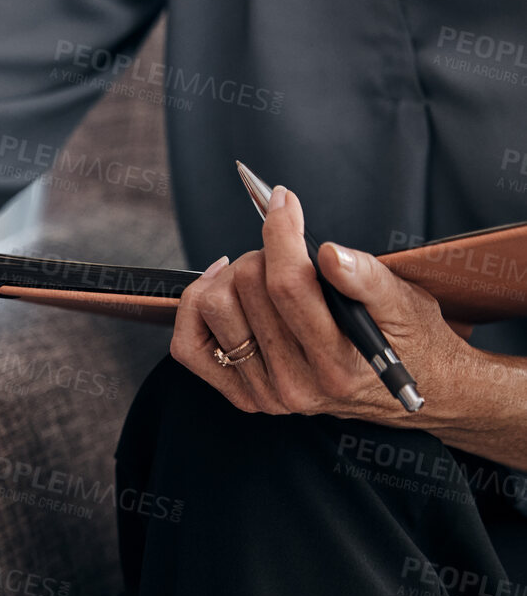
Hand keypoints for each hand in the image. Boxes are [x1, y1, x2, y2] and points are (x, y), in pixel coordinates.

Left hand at [170, 185, 476, 428]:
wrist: (406, 387)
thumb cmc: (405, 336)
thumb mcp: (404, 302)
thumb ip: (368, 278)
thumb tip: (330, 254)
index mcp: (338, 363)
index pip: (289, 285)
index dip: (281, 233)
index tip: (283, 201)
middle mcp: (296, 385)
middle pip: (246, 290)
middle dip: (264, 252)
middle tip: (286, 251)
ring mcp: (265, 394)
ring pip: (213, 309)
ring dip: (232, 275)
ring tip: (264, 272)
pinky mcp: (242, 394)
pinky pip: (188, 345)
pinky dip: (196, 306)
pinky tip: (222, 287)